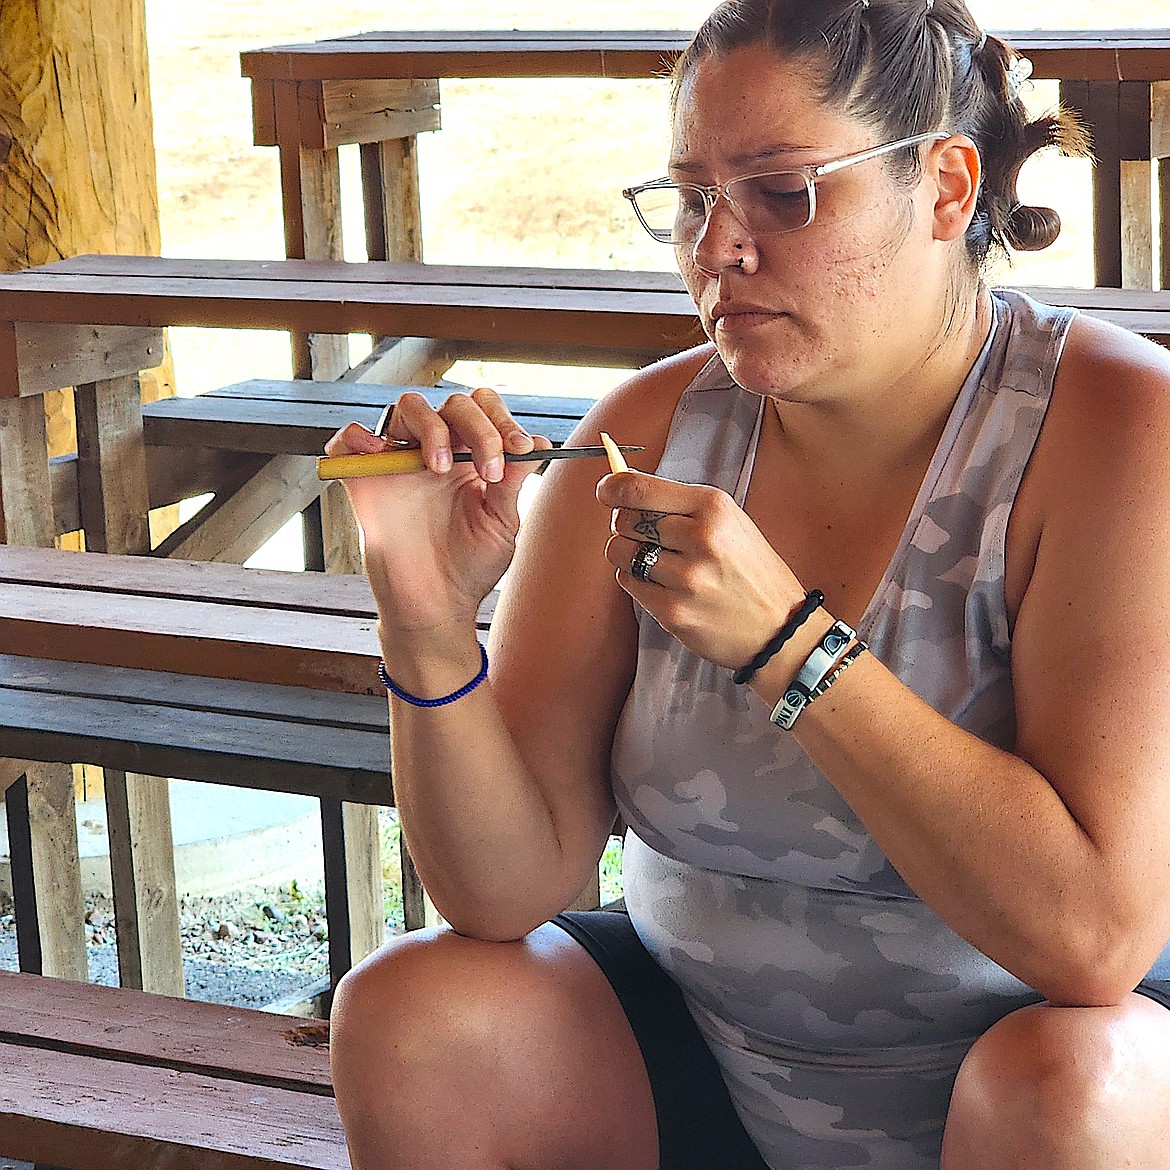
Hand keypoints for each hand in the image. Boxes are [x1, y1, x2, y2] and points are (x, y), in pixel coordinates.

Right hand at [324, 388, 550, 631]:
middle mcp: (437, 452)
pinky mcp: (364, 481)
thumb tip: (539, 441)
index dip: (503, 421)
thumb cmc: (469, 567)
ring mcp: (400, 463)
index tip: (519, 448)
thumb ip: (513, 481)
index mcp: (472, 458)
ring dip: (431, 427)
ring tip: (438, 468)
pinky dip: (357, 436)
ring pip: (407, 408)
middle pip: (453, 404)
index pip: (485, 412)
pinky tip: (378, 451)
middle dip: (478, 427)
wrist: (435, 608)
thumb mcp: (501, 524)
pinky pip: (348, 441)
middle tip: (488, 468)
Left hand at [597, 469, 804, 668]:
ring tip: (657, 562)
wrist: (780, 630)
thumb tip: (624, 488)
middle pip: (624, 519)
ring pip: (620, 552)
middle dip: (627, 524)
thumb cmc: (752, 573)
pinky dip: (638, 582)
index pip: (638, 488)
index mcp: (714, 507)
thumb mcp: (731, 522)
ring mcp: (685, 578)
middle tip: (646, 535)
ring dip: (629, 555)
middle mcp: (700, 539)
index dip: (612, 488)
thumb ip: (681, 505)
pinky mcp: (673, 612)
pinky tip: (665, 585)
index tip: (607, 492)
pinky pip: (629, 584)